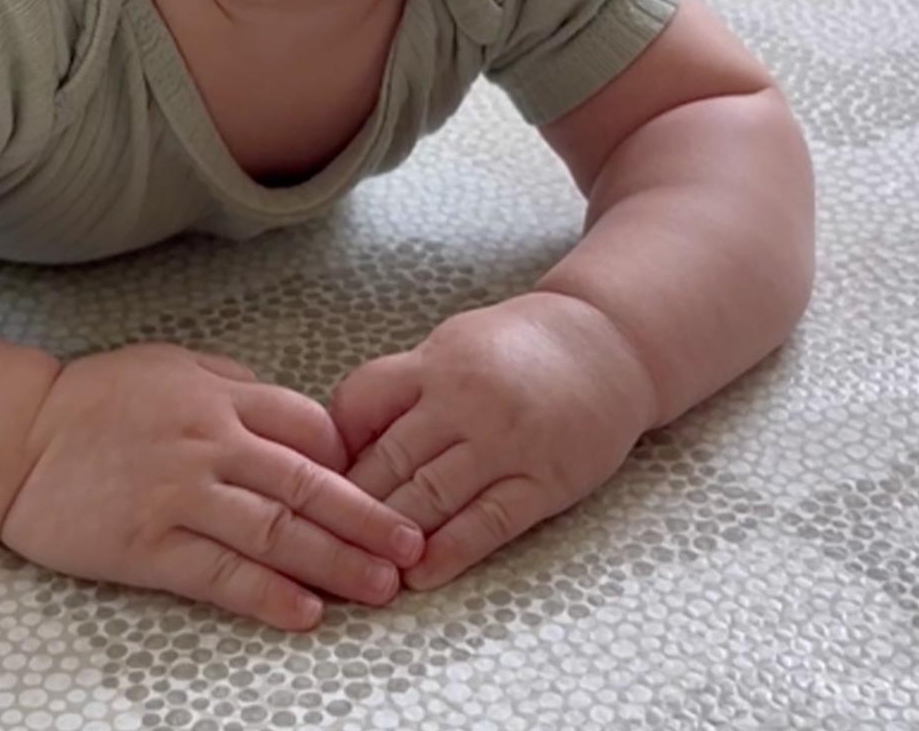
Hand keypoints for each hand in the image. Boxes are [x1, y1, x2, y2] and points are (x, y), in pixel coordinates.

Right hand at [0, 343, 426, 631]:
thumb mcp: (176, 366)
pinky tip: (306, 612)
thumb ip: (238, 386)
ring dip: (334, 562)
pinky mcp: (147, 546)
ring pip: (275, 532)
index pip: (309, 426)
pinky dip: (267, 595)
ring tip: (380, 585)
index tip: (385, 486)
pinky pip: (220, 575)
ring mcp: (180, 495)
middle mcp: (211, 443)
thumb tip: (297, 418)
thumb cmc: (98, 399)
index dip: (354, 459)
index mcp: (222, 396)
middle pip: (307, 483)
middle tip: (414, 546)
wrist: (16, 438)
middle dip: (367, 519)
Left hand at [329, 292, 656, 591]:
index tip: (308, 481)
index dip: (330, 447)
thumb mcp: (456, 344)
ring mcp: (507, 440)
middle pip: (389, 458)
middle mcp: (467, 398)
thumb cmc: (521, 348)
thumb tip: (344, 441)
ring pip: (431, 496)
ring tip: (357, 569)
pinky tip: (419, 574)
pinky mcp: (545, 479)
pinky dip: (448, 552)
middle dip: (346, 505)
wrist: (610, 344)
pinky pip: (488, 522)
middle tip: (313, 544)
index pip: (361, 402)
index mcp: (438, 359)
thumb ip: (407, 386)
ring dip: (389, 536)